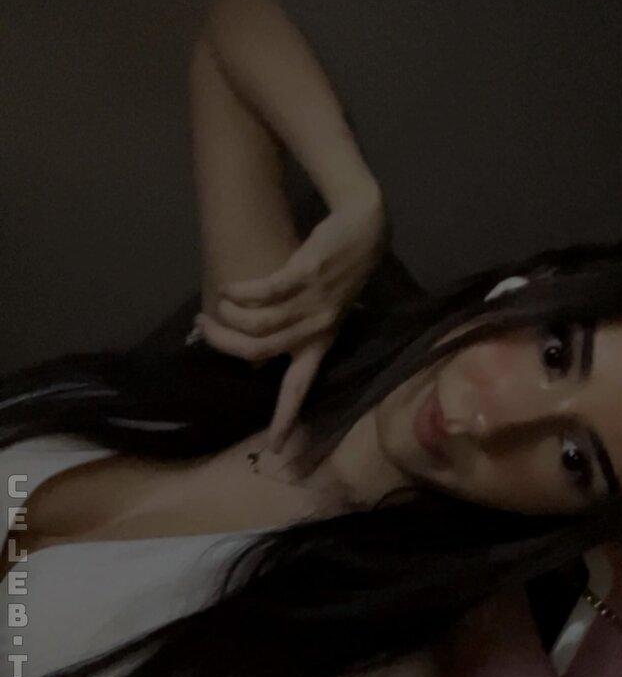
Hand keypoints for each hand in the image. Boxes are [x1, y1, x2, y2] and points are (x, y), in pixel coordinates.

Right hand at [195, 186, 386, 451]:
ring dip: (228, 315)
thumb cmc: (337, 275)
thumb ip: (294, 334)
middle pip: (259, 350)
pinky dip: (239, 291)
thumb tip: (252, 351)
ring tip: (215, 305)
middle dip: (224, 343)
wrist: (364, 230)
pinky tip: (228, 288)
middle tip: (203, 328)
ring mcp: (312, 302)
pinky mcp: (306, 273)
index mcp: (320, 345)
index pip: (300, 388)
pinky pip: (263, 290)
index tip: (274, 447)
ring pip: (257, 322)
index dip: (285, 418)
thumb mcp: (323, 313)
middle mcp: (317, 329)